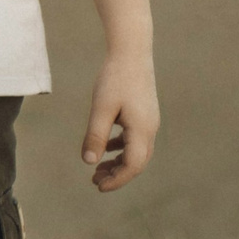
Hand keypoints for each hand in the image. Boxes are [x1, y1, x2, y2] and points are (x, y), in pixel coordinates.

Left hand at [82, 52, 158, 191]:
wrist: (132, 51)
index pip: (133, 165)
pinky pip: (134, 139)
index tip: (98, 187)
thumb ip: (96, 136)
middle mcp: (150, 129)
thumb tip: (89, 162)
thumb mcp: (101, 108)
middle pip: (137, 162)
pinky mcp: (144, 113)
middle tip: (94, 181)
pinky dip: (120, 148)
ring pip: (136, 151)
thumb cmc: (115, 78)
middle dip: (117, 174)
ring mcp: (149, 121)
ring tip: (97, 169)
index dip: (117, 180)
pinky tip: (105, 147)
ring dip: (118, 162)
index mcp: (142, 130)